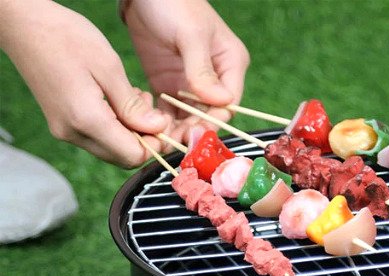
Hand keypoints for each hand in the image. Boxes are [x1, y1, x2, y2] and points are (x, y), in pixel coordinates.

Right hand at [0, 0, 171, 166]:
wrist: (22, 24)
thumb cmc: (64, 36)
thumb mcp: (108, 67)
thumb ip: (133, 105)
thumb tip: (158, 129)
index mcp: (87, 120)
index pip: (133, 156)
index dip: (154, 145)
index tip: (164, 124)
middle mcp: (74, 134)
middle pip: (123, 158)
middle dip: (145, 140)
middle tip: (153, 112)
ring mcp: (65, 131)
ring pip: (112, 150)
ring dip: (131, 133)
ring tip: (136, 101)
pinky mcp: (63, 125)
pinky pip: (98, 139)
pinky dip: (116, 128)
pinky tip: (119, 102)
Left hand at [122, 0, 249, 143]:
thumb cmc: (173, 2)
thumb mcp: (190, 35)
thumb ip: (203, 70)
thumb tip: (222, 102)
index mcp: (230, 65)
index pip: (228, 104)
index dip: (213, 121)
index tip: (195, 133)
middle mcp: (215, 79)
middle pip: (209, 115)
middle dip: (194, 129)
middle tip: (176, 142)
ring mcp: (191, 84)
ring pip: (190, 118)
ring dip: (178, 130)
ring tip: (162, 140)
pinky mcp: (169, 85)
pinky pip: (170, 112)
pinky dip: (162, 122)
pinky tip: (151, 128)